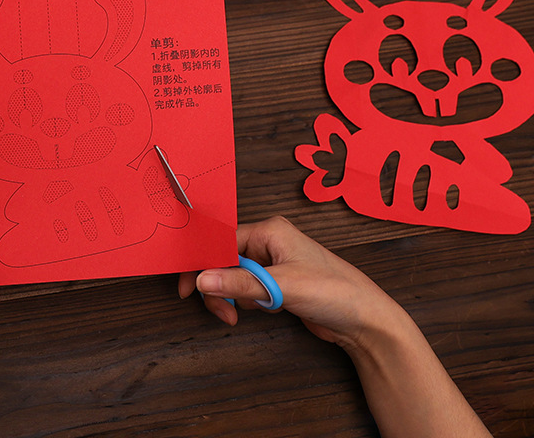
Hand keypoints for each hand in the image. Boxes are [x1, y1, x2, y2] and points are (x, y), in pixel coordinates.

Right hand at [178, 216, 401, 351]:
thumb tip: (201, 279)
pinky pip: (247, 289)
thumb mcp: (282, 286)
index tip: (187, 286)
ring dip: (231, 297)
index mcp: (269, 231)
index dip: (202, 263)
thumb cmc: (333, 291)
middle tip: (220, 310)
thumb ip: (239, 283)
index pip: (222, 242)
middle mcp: (269, 242)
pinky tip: (258, 311)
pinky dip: (245, 302)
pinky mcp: (277, 283)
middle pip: (224, 260)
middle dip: (218, 286)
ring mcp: (273, 263)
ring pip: (233, 277)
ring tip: (238, 315)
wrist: (365, 320)